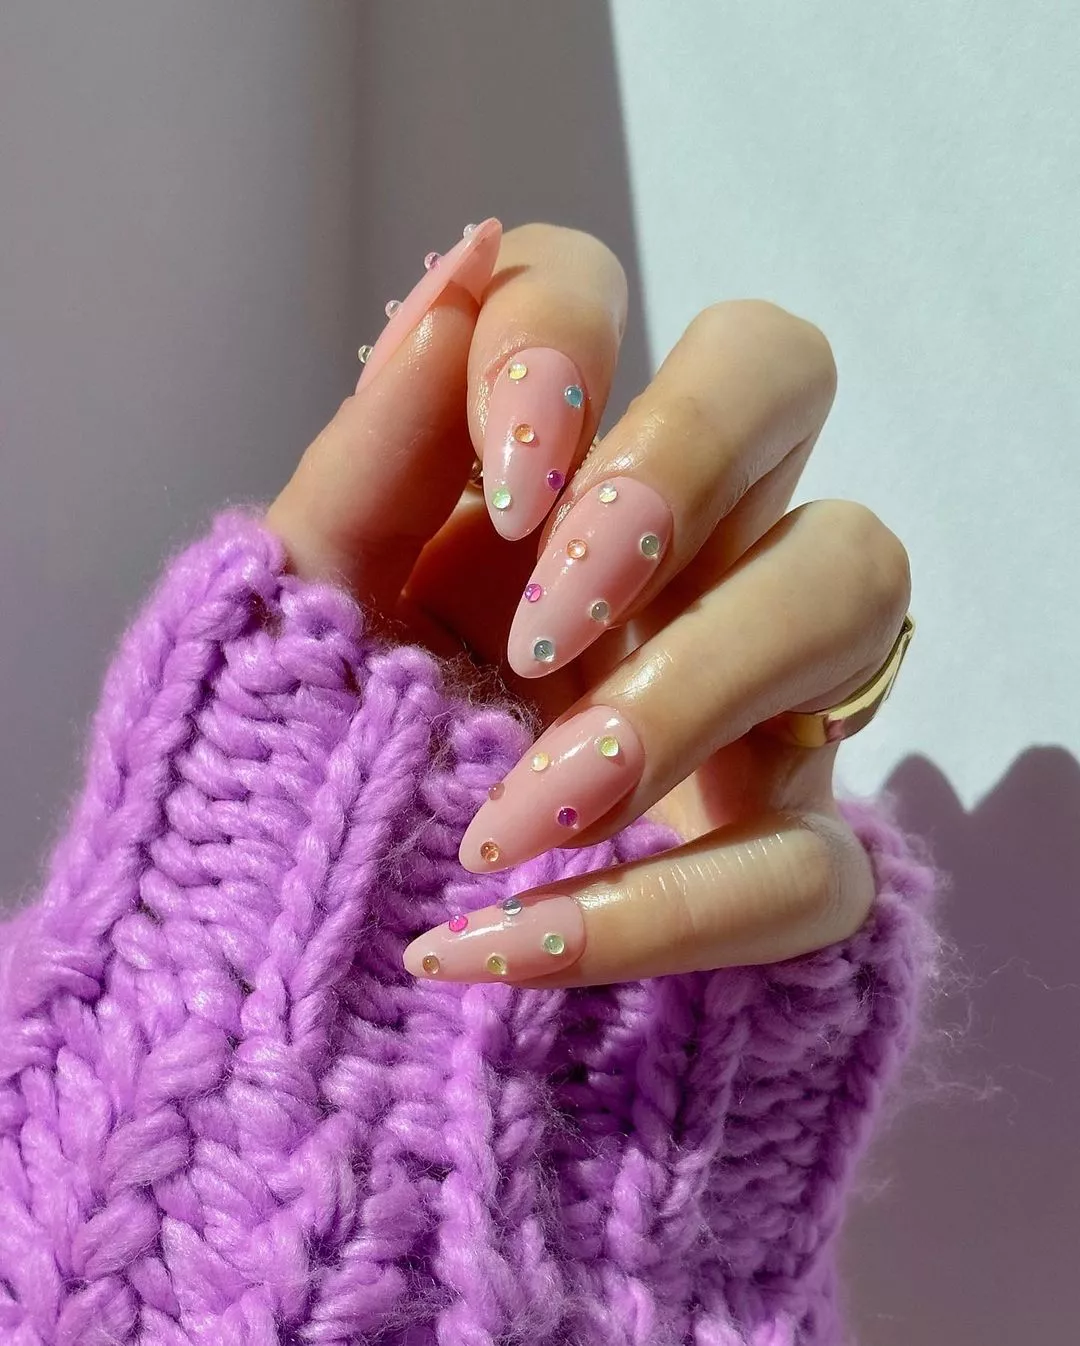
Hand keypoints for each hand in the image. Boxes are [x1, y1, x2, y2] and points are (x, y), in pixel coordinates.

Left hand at [267, 219, 910, 986]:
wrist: (306, 985)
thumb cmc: (312, 767)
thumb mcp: (308, 620)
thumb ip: (376, 458)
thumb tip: (460, 272)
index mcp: (539, 477)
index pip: (602, 295)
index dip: (568, 351)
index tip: (506, 489)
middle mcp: (675, 546)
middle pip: (784, 379)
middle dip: (676, 480)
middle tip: (542, 636)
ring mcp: (759, 697)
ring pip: (856, 593)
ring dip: (688, 698)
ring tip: (517, 819)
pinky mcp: (788, 862)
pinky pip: (813, 869)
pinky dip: (667, 914)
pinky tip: (509, 946)